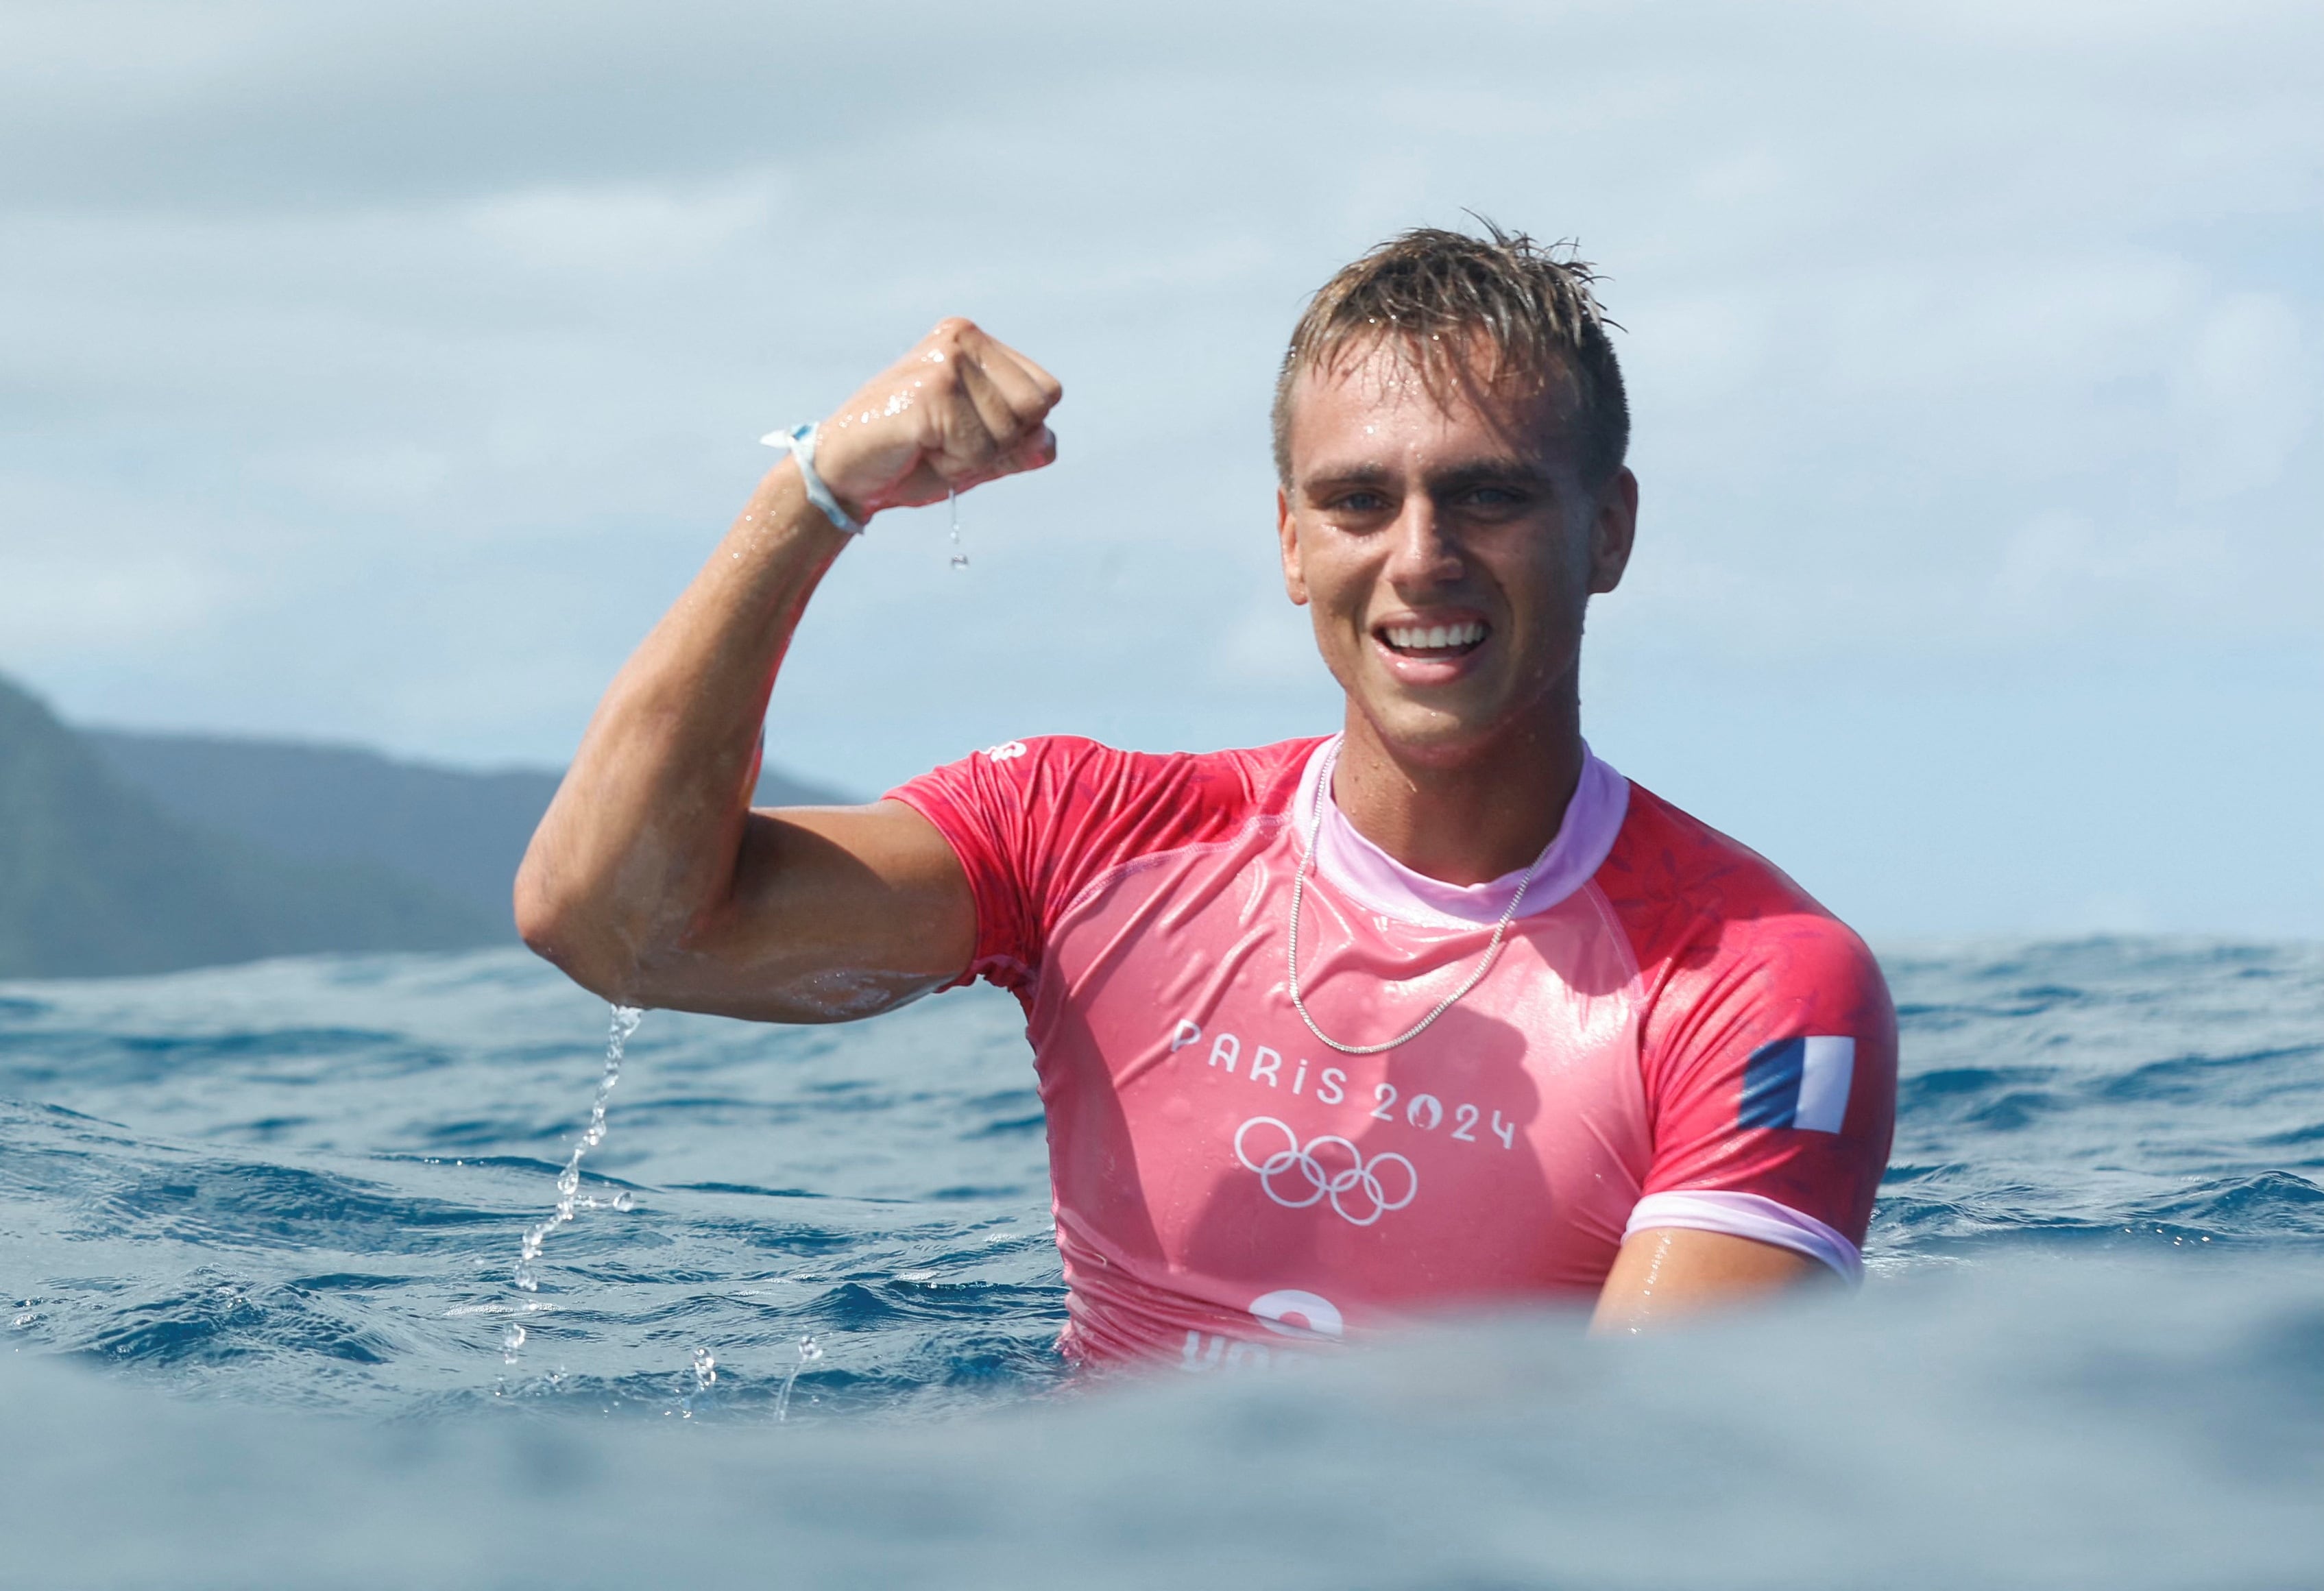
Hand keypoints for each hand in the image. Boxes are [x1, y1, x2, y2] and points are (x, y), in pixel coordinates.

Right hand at [809, 318, 1061, 520]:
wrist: (841, 474)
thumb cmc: (909, 459)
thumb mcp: (977, 453)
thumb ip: (1019, 446)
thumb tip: (1047, 443)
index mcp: (973, 340)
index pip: (1046, 393)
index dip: (1015, 430)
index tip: (962, 431)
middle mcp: (961, 338)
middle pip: (1035, 410)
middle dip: (997, 444)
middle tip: (944, 440)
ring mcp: (945, 361)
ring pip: (1008, 433)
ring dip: (970, 457)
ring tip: (927, 444)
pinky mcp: (931, 391)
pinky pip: (979, 449)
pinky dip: (953, 465)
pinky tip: (918, 449)